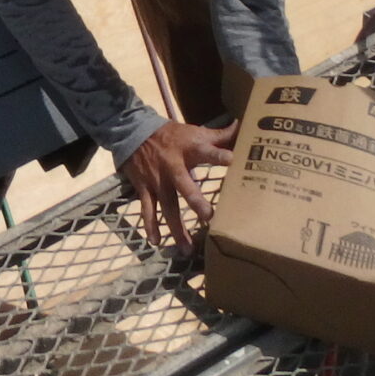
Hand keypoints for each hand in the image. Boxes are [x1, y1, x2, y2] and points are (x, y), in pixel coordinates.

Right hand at [120, 118, 237, 249]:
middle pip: (184, 184)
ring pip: (167, 205)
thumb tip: (242, 126)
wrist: (132, 130)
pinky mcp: (144, 187)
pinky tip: (156, 241)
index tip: (232, 160)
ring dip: (176, 227)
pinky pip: (147, 209)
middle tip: (208, 217)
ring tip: (187, 249)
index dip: (219, 155)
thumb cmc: (171, 135)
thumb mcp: (194, 131)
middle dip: (195, 201)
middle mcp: (173, 166)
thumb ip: (219, 135)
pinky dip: (150, 225)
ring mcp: (157, 180)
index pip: (207, 151)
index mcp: (189, 150)